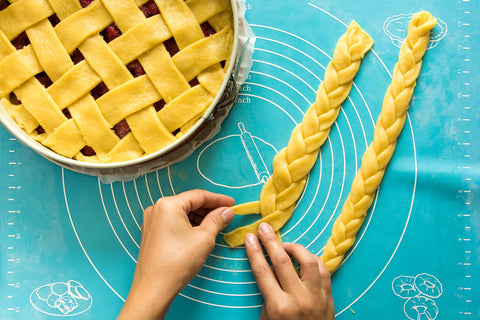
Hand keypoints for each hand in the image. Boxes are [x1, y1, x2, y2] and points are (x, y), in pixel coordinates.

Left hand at [118, 190, 234, 319]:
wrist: (153, 288)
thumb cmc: (178, 262)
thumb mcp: (204, 239)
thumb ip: (217, 220)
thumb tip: (227, 212)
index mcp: (168, 204)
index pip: (198, 196)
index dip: (218, 199)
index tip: (232, 203)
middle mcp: (156, 208)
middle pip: (189, 203)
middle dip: (209, 209)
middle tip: (226, 215)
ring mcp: (151, 221)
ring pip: (181, 213)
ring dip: (199, 217)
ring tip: (216, 225)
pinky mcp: (150, 233)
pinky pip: (173, 222)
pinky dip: (188, 224)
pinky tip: (200, 232)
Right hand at [245, 223, 333, 319]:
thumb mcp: (268, 319)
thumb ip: (268, 295)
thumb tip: (269, 271)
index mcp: (278, 306)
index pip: (263, 271)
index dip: (255, 252)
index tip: (249, 238)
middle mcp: (298, 298)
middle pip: (282, 261)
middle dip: (270, 241)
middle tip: (264, 227)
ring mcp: (316, 296)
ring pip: (307, 260)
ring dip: (295, 248)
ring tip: (285, 245)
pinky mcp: (329, 296)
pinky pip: (323, 269)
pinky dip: (313, 259)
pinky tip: (304, 257)